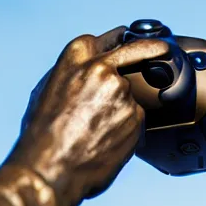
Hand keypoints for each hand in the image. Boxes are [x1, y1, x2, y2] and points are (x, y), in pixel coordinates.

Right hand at [7, 26, 169, 205]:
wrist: (51, 166)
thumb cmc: (41, 134)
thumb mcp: (44, 90)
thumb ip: (69, 74)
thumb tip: (82, 73)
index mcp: (74, 57)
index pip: (103, 39)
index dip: (113, 42)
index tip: (123, 40)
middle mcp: (101, 68)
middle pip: (134, 50)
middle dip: (151, 47)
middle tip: (164, 48)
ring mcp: (122, 91)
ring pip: (130, 95)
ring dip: (120, 108)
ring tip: (96, 131)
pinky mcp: (136, 116)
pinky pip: (136, 119)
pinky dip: (125, 129)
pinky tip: (105, 141)